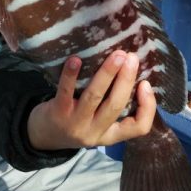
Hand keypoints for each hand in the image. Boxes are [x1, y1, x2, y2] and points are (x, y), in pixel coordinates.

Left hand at [27, 50, 155, 150]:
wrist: (42, 135)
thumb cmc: (77, 121)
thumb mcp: (98, 123)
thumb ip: (113, 105)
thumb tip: (131, 71)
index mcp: (110, 134)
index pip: (139, 128)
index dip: (147, 107)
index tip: (146, 84)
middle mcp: (95, 132)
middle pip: (116, 106)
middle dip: (126, 80)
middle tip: (132, 57)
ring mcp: (75, 124)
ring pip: (94, 97)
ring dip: (107, 74)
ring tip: (117, 55)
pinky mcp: (57, 113)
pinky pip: (65, 92)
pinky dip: (71, 75)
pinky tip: (75, 59)